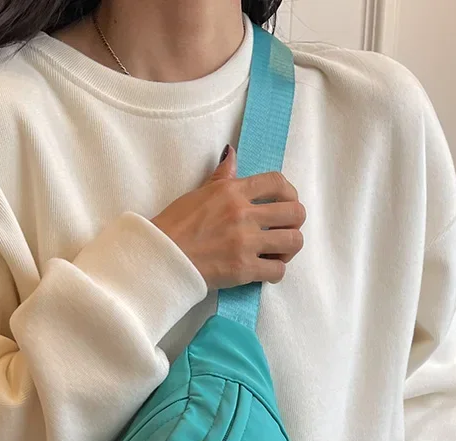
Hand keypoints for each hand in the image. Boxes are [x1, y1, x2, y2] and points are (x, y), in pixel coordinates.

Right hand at [151, 146, 305, 288]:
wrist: (161, 258)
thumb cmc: (174, 226)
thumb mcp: (198, 193)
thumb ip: (222, 177)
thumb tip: (232, 153)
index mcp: (233, 192)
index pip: (278, 183)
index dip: (290, 193)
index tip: (286, 204)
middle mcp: (243, 214)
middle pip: (295, 212)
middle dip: (295, 223)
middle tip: (284, 231)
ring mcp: (245, 242)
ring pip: (293, 241)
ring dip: (289, 249)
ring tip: (277, 253)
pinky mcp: (243, 269)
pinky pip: (278, 271)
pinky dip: (276, 272)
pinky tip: (266, 271)